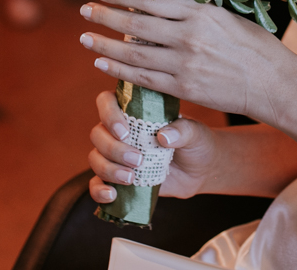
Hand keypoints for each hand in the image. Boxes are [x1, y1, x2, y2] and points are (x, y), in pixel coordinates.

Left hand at [78, 0, 296, 126]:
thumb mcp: (226, 17)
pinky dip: (119, 69)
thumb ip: (194, 12)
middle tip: (85, 10)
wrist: (272, 82)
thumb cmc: (254, 46)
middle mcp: (188, 35)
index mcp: (200, 12)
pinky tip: (103, 63)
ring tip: (85, 38)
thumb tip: (160, 4)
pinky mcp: (183, 87)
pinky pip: (142, 78)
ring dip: (104, 44)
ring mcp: (184, 63)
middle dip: (104, 16)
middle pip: (135, 24)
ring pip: (133, 52)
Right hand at [88, 89, 218, 202]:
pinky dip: (98, 191)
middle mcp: (119, 131)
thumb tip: (163, 136)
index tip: (125, 132)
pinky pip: (96, 185)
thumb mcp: (195, 133)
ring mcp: (116, 156)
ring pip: (95, 159)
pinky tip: (112, 195)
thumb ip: (183, 130)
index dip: (109, 114)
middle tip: (138, 160)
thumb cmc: (196, 142)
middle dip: (113, 148)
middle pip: (97, 134)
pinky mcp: (118, 179)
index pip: (106, 102)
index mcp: (134, 110)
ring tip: (131, 178)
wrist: (201, 170)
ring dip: (108, 170)